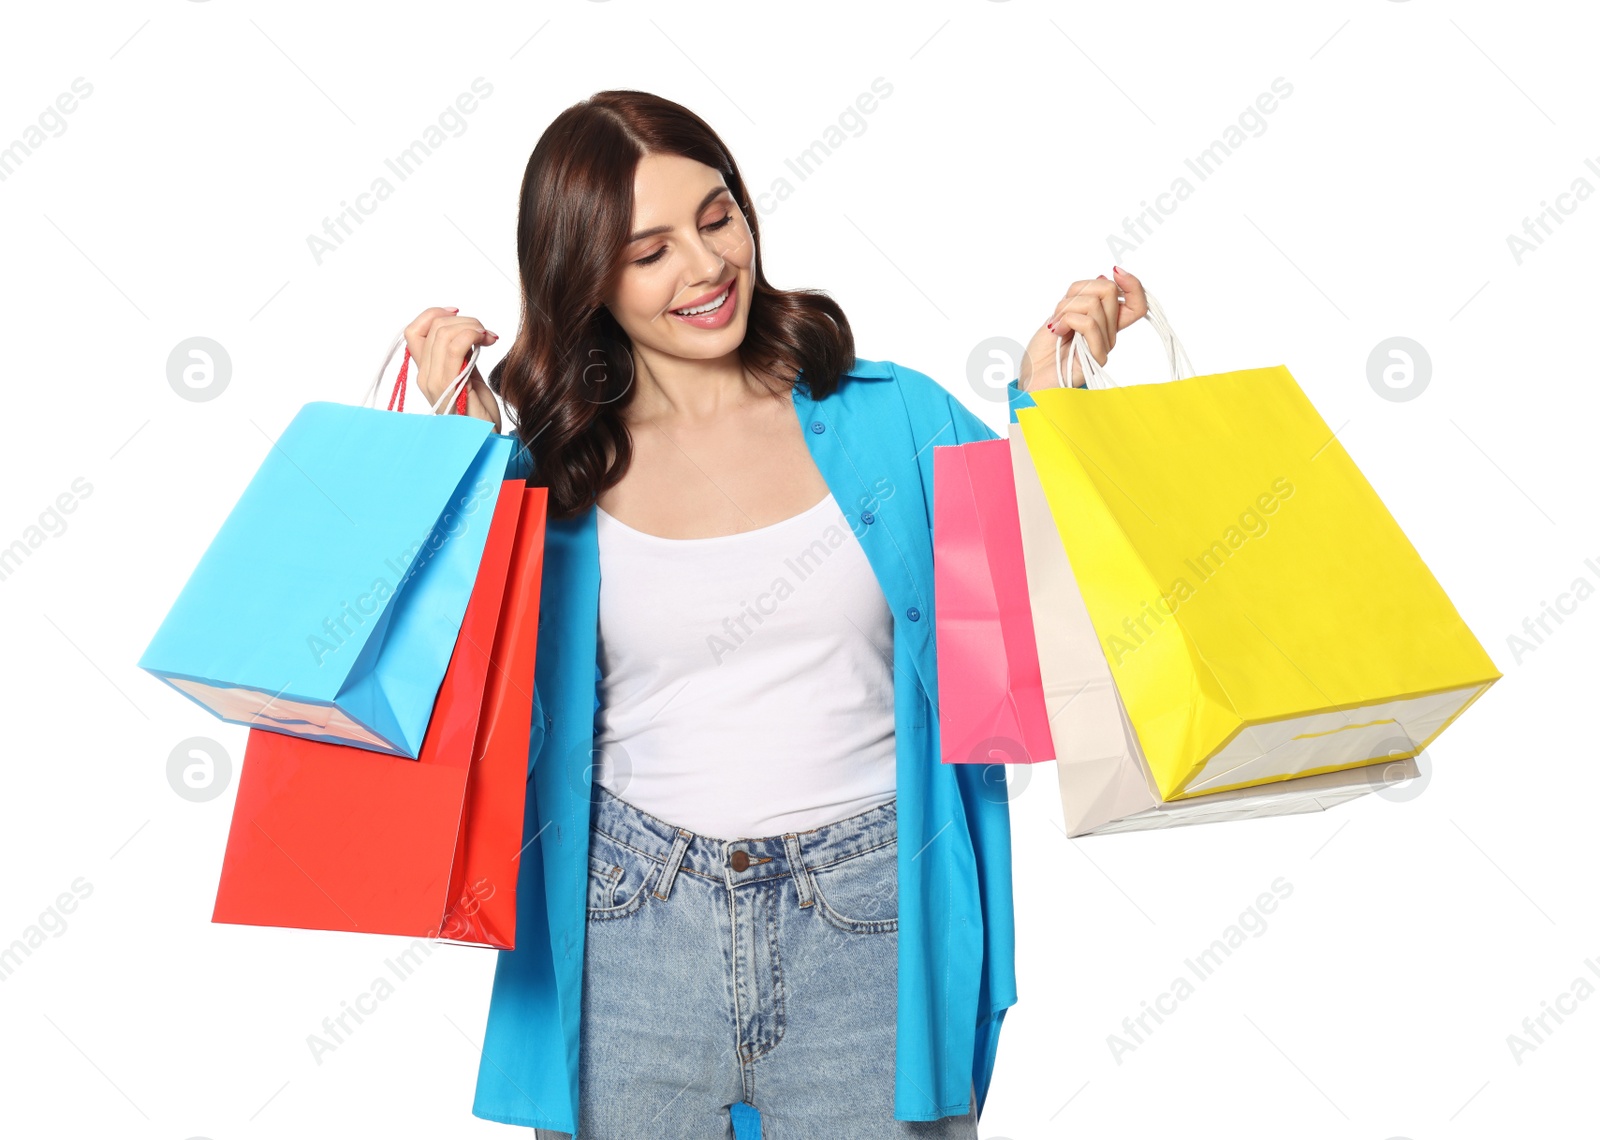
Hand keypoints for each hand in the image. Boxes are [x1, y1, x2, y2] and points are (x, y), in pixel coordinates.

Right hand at [403, 307, 502, 429]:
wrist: (486, 439)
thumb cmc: (479, 412)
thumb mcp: (467, 375)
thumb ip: (459, 355)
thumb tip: (465, 329)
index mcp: (425, 371)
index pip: (414, 330)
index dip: (433, 314)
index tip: (458, 312)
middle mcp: (424, 375)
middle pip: (433, 327)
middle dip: (464, 319)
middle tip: (484, 332)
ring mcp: (434, 382)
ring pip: (443, 332)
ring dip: (471, 326)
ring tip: (488, 337)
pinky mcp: (450, 387)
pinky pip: (455, 347)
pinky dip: (473, 334)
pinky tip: (488, 341)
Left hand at [1016, 266, 1148, 389]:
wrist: (1031, 379)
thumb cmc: (1044, 351)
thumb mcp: (1060, 313)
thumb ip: (1081, 298)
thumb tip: (1104, 277)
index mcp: (1104, 323)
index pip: (1136, 302)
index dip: (1132, 284)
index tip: (1116, 271)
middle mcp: (1109, 334)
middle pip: (1109, 291)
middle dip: (1077, 293)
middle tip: (1060, 311)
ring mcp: (1104, 346)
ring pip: (1094, 305)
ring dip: (1065, 309)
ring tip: (1056, 326)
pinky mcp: (1095, 358)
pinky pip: (1088, 324)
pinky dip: (1067, 320)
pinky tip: (1057, 331)